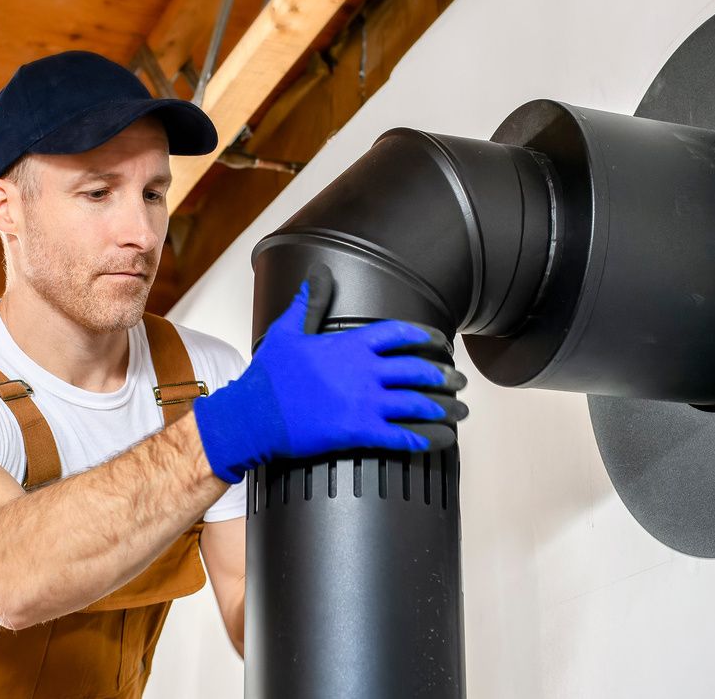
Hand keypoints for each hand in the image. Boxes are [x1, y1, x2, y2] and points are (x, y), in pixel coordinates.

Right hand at [194, 271, 468, 483]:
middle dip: (444, 375)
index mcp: (351, 345)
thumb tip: (318, 274)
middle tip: (459, 381)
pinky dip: (428, 438)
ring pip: (418, 403)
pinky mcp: (360, 431)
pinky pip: (404, 436)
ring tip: (460, 411)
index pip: (400, 333)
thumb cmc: (270, 375)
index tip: (441, 343)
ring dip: (444, 408)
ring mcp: (365, 402)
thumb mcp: (288, 330)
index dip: (426, 337)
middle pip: (418, 369)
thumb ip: (310, 302)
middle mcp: (365, 371)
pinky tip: (442, 439)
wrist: (255, 414)